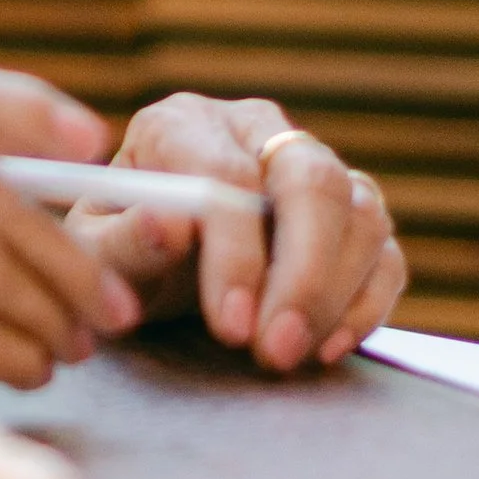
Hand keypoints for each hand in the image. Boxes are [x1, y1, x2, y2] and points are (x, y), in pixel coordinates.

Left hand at [78, 91, 406, 372]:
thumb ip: (118, 243)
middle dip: (300, 275)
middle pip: (310, 180)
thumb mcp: (93, 256)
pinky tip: (326, 347)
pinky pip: (385, 252)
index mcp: (181, 123)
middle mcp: (254, 127)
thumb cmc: (115, 255)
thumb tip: (166, 226)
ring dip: (334, 293)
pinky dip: (368, 302)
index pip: (226, 176)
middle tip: (274, 350)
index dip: (235, 254)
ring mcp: (310, 164)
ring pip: (360, 212)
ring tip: (289, 355)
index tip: (230, 326)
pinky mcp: (349, 213)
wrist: (145, 270)